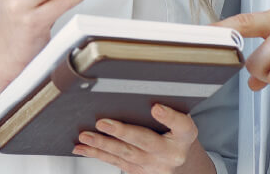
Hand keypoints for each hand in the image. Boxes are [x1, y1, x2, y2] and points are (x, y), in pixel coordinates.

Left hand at [74, 105, 208, 172]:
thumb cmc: (176, 133)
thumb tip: (149, 102)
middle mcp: (171, 154)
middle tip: (102, 123)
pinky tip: (84, 148)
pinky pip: (116, 162)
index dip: (169, 117)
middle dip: (121, 133)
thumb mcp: (181, 119)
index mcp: (185, 136)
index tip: (156, 108)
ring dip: (102, 145)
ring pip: (126, 155)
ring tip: (86, 136)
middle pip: (145, 142)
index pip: (182, 126)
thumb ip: (169, 111)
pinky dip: (98, 154)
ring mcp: (154, 167)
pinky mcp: (140, 172)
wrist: (179, 159)